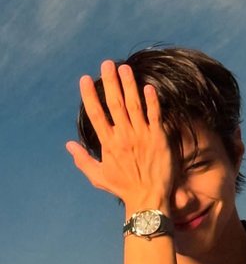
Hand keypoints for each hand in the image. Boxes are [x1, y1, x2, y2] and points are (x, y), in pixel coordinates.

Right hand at [66, 60, 172, 215]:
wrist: (149, 198)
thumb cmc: (124, 189)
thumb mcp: (98, 177)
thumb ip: (83, 160)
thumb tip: (69, 145)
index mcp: (108, 143)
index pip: (96, 114)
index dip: (89, 95)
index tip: (85, 79)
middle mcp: (123, 136)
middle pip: (114, 103)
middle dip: (110, 82)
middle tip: (107, 64)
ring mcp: (142, 136)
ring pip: (134, 105)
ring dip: (129, 85)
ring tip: (125, 68)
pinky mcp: (158, 138)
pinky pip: (155, 115)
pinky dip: (152, 101)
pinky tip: (148, 87)